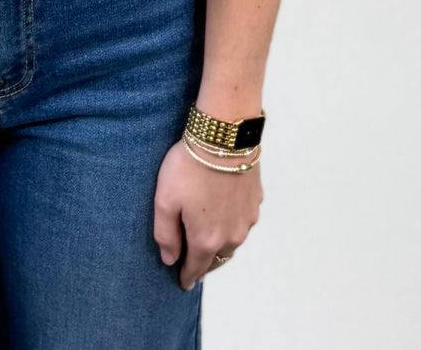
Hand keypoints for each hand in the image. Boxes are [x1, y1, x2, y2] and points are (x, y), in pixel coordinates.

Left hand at [153, 137, 262, 289]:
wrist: (224, 138)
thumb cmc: (190, 167)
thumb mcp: (164, 200)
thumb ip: (166, 234)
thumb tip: (170, 259)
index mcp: (207, 240)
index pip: (196, 267)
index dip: (188, 276)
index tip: (184, 282)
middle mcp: (231, 236)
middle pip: (217, 258)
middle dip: (205, 263)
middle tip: (195, 264)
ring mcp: (247, 219)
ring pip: (233, 242)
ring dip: (221, 245)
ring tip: (210, 242)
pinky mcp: (256, 201)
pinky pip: (243, 221)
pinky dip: (233, 224)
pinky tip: (226, 215)